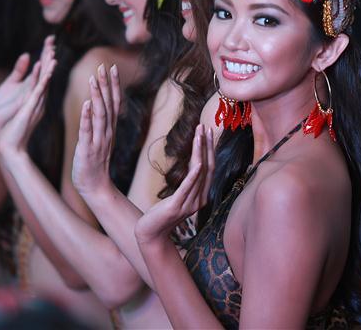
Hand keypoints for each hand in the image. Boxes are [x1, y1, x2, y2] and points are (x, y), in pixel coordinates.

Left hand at [0, 36, 55, 156]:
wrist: (6, 143)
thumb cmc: (7, 121)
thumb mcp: (10, 91)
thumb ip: (19, 73)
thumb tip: (26, 55)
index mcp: (34, 92)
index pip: (42, 70)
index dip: (45, 54)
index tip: (49, 39)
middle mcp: (37, 97)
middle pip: (45, 73)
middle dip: (47, 57)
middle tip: (52, 41)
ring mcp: (34, 104)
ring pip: (43, 82)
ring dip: (47, 69)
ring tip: (52, 55)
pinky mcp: (28, 110)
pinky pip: (36, 94)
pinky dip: (41, 83)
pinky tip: (44, 73)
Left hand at [72, 63, 120, 197]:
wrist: (94, 186)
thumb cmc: (94, 162)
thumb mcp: (100, 138)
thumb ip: (100, 121)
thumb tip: (95, 103)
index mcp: (109, 128)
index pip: (114, 102)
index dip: (113, 84)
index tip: (111, 67)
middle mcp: (107, 132)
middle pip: (109, 104)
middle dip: (106, 85)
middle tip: (103, 66)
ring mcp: (99, 141)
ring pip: (100, 115)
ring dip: (97, 96)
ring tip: (93, 79)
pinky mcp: (88, 150)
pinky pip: (88, 132)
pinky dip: (87, 118)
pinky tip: (85, 105)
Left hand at [135, 125, 213, 244]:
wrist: (151, 234)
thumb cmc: (162, 214)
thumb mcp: (178, 196)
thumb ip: (188, 184)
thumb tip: (193, 166)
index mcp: (201, 197)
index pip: (210, 169)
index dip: (209, 149)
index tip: (207, 132)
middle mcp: (200, 200)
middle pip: (208, 168)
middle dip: (207, 146)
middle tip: (204, 127)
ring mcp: (189, 204)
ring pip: (199, 173)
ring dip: (200, 152)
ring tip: (199, 134)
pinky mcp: (177, 206)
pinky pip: (187, 188)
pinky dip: (194, 175)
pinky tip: (197, 163)